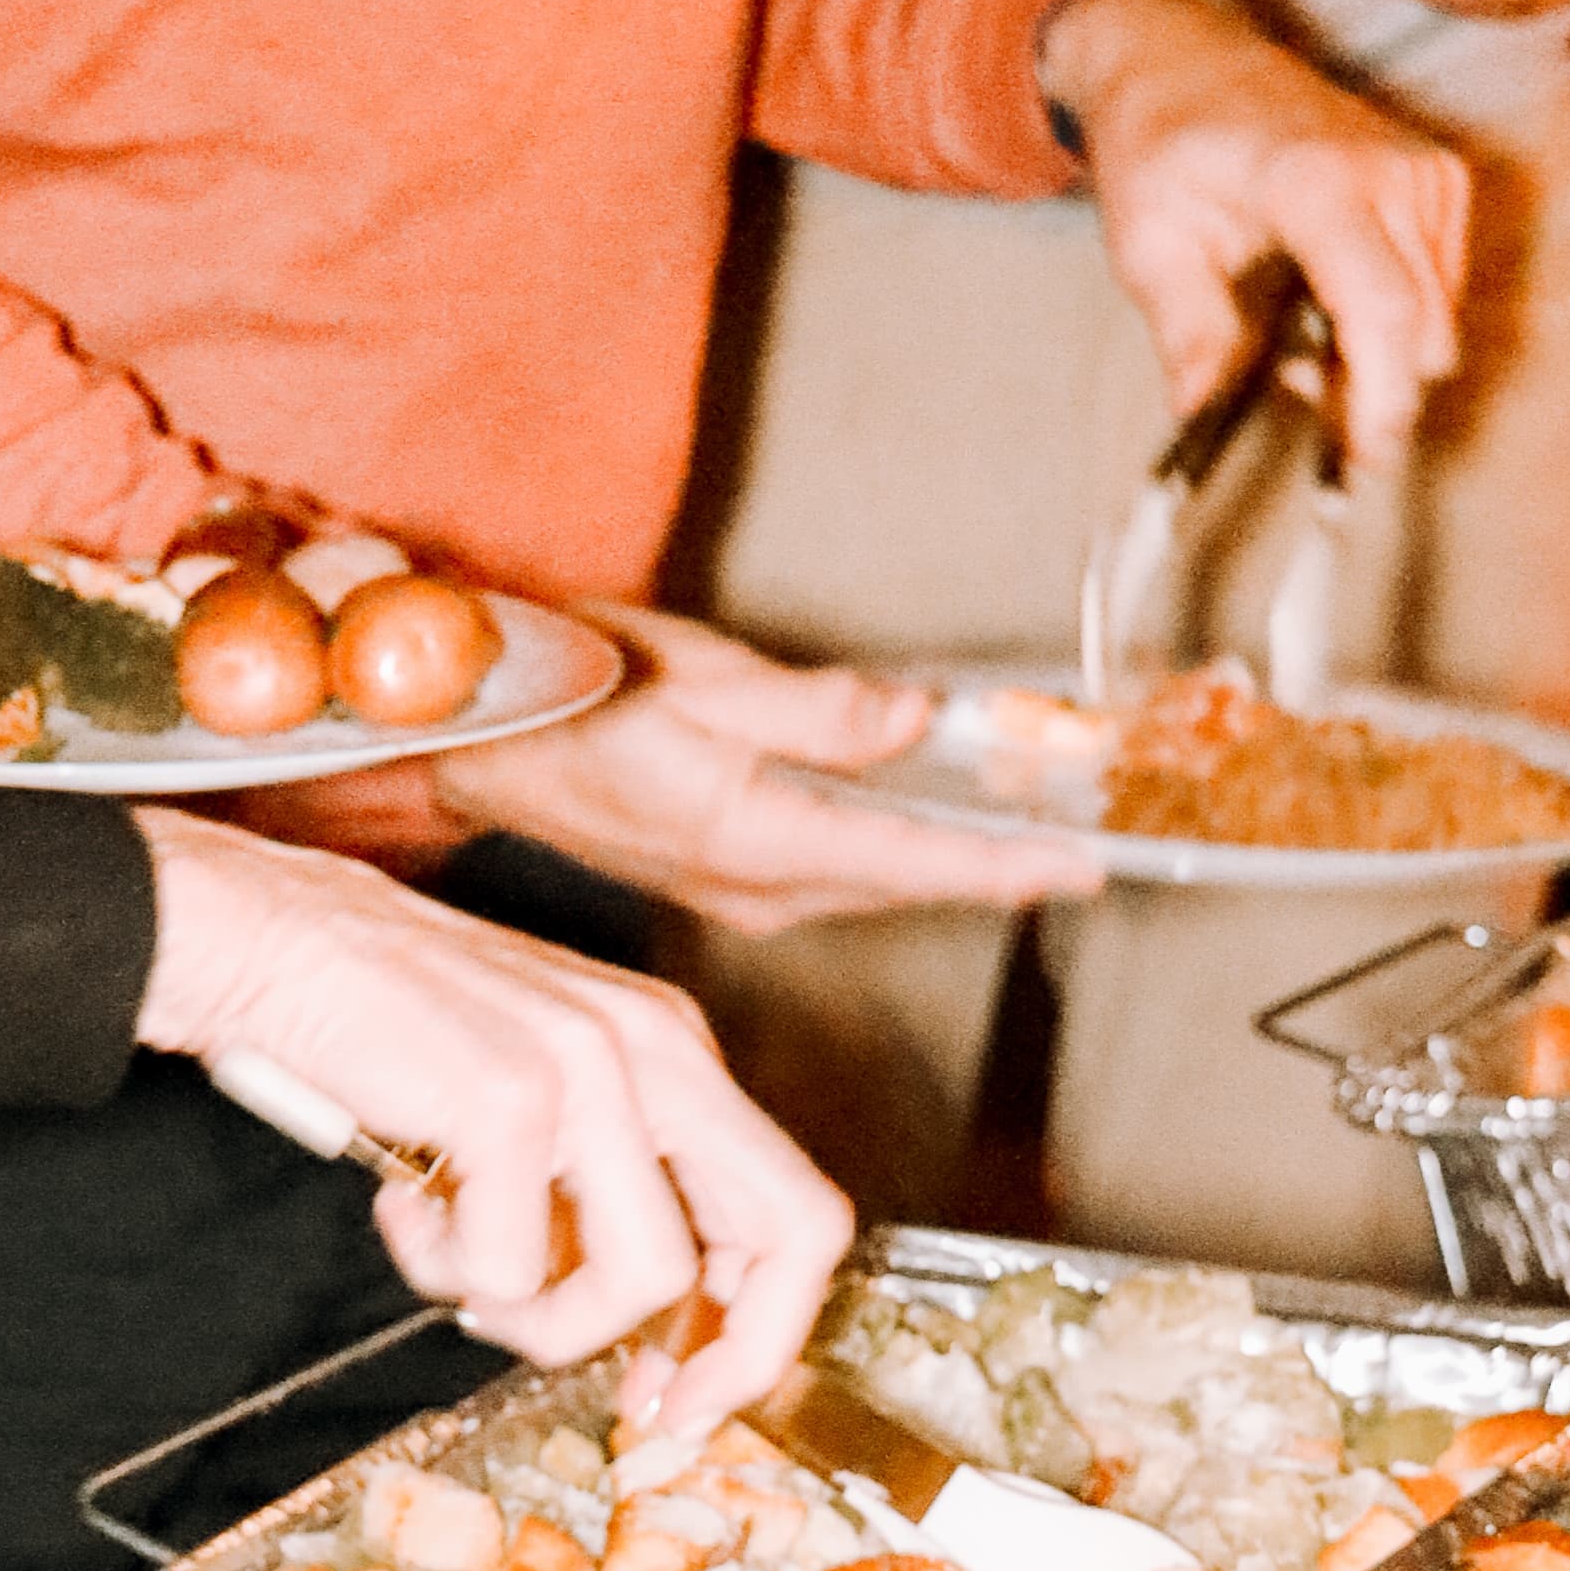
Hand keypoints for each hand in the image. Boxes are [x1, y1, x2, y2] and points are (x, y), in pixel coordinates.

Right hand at [132, 808, 851, 1440]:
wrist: (271, 944)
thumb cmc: (382, 1031)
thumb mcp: (539, 1094)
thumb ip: (603, 1190)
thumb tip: (645, 1337)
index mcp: (674, 1050)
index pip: (795, 1205)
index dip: (763, 1323)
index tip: (687, 1388)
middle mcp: (658, 1051)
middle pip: (794, 1235)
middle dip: (734, 1356)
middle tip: (652, 1408)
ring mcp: (592, 1070)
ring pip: (646, 1279)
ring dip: (542, 1317)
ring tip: (457, 1265)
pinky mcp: (510, 1101)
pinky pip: (511, 1268)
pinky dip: (443, 1268)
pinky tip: (401, 1204)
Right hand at [444, 609, 1100, 937]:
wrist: (483, 745)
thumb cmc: (578, 698)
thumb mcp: (704, 679)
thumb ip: (817, 711)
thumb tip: (912, 720)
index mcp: (756, 840)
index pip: (914, 862)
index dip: (1009, 865)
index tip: (1086, 865)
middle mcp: (755, 885)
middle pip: (907, 883)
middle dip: (998, 865)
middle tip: (1085, 843)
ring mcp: (739, 891)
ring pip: (875, 881)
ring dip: (950, 859)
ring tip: (1029, 833)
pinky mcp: (727, 877)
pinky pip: (838, 871)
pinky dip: (895, 849)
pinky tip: (928, 822)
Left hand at [1037, 0, 1471, 457]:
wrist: (1185, 58)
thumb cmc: (1160, 145)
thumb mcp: (1146, 244)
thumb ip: (1188, 332)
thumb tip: (1203, 416)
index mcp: (1315, 181)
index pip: (1383, 312)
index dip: (1379, 403)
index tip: (1354, 463)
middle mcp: (1391, 170)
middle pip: (1423, 333)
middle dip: (1368, 388)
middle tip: (1287, 387)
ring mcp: (1427, 172)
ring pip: (1437, 323)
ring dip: (1379, 354)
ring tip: (1295, 327)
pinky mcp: (1443, 181)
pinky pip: (1441, 291)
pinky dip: (1394, 317)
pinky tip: (1330, 295)